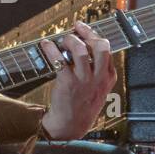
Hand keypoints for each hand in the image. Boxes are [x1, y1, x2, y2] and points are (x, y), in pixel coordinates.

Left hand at [38, 20, 115, 139]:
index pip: (107, 49)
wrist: (71, 125)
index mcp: (108, 77)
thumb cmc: (83, 104)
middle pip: (100, 46)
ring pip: (81, 51)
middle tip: (76, 29)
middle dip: (87, 33)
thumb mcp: (99, 89)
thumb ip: (98, 70)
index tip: (84, 30)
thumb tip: (85, 46)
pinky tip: (46, 45)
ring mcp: (84, 81)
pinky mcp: (68, 83)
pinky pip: (60, 60)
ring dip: (70, 40)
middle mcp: (98, 78)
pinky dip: (51, 49)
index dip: (94, 36)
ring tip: (63, 40)